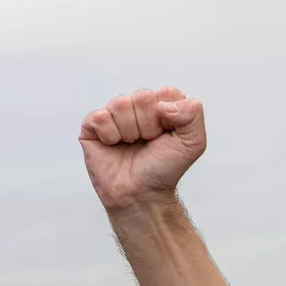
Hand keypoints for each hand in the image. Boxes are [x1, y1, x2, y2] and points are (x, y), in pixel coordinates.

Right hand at [80, 87, 206, 213]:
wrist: (141, 193)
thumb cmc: (164, 168)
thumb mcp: (193, 143)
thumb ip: (193, 114)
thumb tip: (164, 103)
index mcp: (162, 106)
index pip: (166, 93)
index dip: (168, 117)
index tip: (167, 135)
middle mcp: (138, 106)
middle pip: (142, 96)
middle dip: (149, 125)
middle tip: (148, 141)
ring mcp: (114, 114)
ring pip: (120, 104)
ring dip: (130, 131)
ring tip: (131, 144)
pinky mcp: (92, 125)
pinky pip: (100, 117)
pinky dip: (110, 135)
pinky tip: (114, 145)